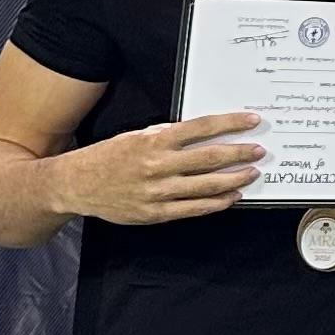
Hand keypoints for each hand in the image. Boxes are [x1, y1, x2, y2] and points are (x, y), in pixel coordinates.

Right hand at [57, 113, 264, 226]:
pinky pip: (193, 209)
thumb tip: (198, 133)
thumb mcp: (135, 136)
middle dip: (239, 153)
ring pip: (206, 186)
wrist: (75, 185)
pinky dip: (216, 203)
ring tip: (251, 173)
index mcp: (154, 141)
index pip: (201, 128)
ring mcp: (158, 191)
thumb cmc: (107, 157)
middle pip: (210, 158)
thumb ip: (165, 135)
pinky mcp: (155, 212)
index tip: (251, 121)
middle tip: (259, 150)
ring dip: (234, 179)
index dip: (230, 124)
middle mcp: (158, 165)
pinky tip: (231, 197)